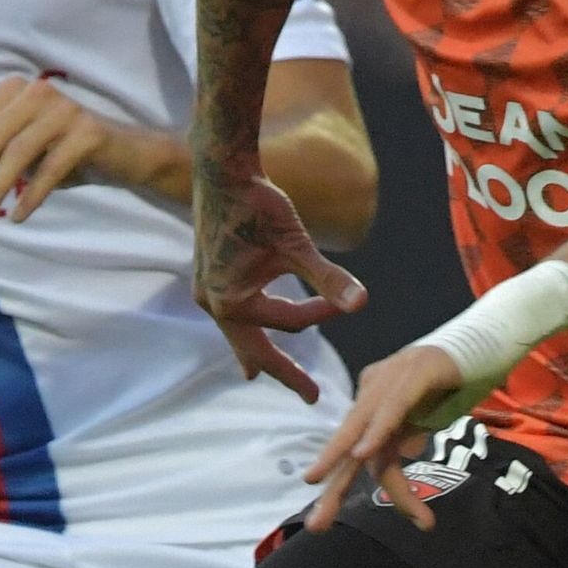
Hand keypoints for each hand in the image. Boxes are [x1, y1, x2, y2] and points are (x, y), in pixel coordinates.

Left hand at [0, 76, 171, 222]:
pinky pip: (50, 169)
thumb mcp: (23, 148)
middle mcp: (37, 91)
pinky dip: (30, 196)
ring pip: (17, 152)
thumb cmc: (65, 152)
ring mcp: (64, 109)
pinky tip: (18, 216)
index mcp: (15, 89)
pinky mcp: (87, 132)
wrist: (125, 154)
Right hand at [192, 169, 368, 401]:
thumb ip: (328, 279)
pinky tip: (242, 328)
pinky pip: (227, 314)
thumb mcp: (297, 244)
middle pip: (253, 349)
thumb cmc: (259, 204)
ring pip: (236, 333)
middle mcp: (212, 303)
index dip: (322, 314)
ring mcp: (205, 291)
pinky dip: (240, 327)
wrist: (220, 169)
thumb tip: (362, 304)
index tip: (348, 303)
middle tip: (312, 397)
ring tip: (256, 375)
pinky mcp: (205, 276)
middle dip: (283, 372)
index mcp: (234, 302)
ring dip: (253, 351)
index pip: (289, 323)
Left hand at [295, 343, 467, 531]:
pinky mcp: (417, 369)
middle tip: (315, 525)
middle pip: (348, 441)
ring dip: (341, 458)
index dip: (350, 487)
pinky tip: (363, 452)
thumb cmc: (457, 381)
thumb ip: (408, 441)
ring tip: (320, 485)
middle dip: (331, 484)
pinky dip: (378, 430)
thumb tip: (396, 472)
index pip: (358, 452)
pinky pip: (393, 405)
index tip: (342, 521)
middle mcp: (375, 390)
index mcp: (374, 404)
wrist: (489, 339)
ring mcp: (393, 376)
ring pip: (361, 424)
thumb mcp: (429, 421)